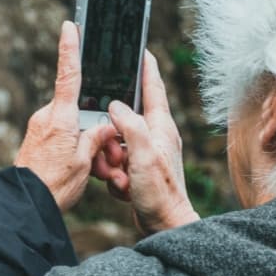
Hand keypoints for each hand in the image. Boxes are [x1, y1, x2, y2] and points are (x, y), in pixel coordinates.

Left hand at [14, 21, 119, 211]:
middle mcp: (47, 117)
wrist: (24, 205)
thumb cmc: (53, 185)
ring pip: (72, 126)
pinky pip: (61, 137)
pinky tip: (79, 171)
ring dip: (85, 144)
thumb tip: (104, 127)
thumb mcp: (83, 162)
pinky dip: (74, 150)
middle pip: (78, 109)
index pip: (68, 74)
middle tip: (104, 156)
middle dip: (94, 127)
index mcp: (60, 117)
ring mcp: (39, 128)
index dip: (70, 48)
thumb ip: (96, 139)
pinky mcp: (36, 140)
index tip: (70, 25)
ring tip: (92, 171)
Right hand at [92, 51, 198, 235]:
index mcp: (161, 127)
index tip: (139, 48)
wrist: (165, 226)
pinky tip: (122, 187)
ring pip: (116, 143)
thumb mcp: (143, 155)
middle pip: (124, 119)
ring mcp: (146, 154)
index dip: (145, 67)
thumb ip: (130, 126)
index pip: (153, 87)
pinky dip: (114, 175)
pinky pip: (116, 163)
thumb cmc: (160, 193)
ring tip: (118, 176)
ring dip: (110, 159)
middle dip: (111, 134)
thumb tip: (116, 105)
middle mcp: (155, 136)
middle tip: (113, 154)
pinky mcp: (139, 170)